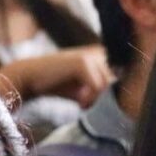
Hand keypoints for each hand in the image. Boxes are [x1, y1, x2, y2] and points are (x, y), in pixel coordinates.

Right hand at [0, 45, 114, 107]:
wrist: (31, 77)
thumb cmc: (60, 85)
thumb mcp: (87, 89)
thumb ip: (104, 92)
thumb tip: (123, 103)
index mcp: (103, 55)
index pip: (121, 79)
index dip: (111, 95)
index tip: (94, 102)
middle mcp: (100, 51)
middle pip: (116, 84)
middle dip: (103, 98)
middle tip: (86, 104)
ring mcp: (91, 55)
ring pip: (108, 87)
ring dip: (96, 100)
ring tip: (81, 103)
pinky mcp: (82, 62)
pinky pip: (97, 87)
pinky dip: (89, 98)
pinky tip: (79, 101)